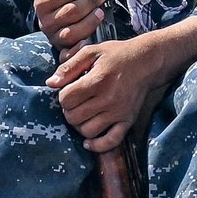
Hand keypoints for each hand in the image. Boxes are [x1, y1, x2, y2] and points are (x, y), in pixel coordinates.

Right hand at [34, 0, 107, 49]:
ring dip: (89, 21)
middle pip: (70, 12)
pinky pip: (68, 53)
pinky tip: (90, 39)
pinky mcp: (62, 49)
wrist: (55, 9)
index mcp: (41, 3)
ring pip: (72, 32)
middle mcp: (45, 22)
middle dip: (89, 1)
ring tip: (101, 11)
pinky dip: (78, 48)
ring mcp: (54, 37)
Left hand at [49, 36, 170, 153]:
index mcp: (97, 81)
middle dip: (69, 110)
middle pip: (73, 117)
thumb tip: (50, 83)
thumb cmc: (117, 55)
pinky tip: (89, 140)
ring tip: (83, 114)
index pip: (66, 99)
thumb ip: (68, 67)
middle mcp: (108, 99)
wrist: (146, 61)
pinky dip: (97, 145)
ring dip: (80, 125)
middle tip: (75, 102)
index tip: (70, 90)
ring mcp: (119, 113)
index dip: (63, 95)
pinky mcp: (128, 121)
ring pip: (87, 131)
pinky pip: (110, 142)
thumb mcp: (91, 52)